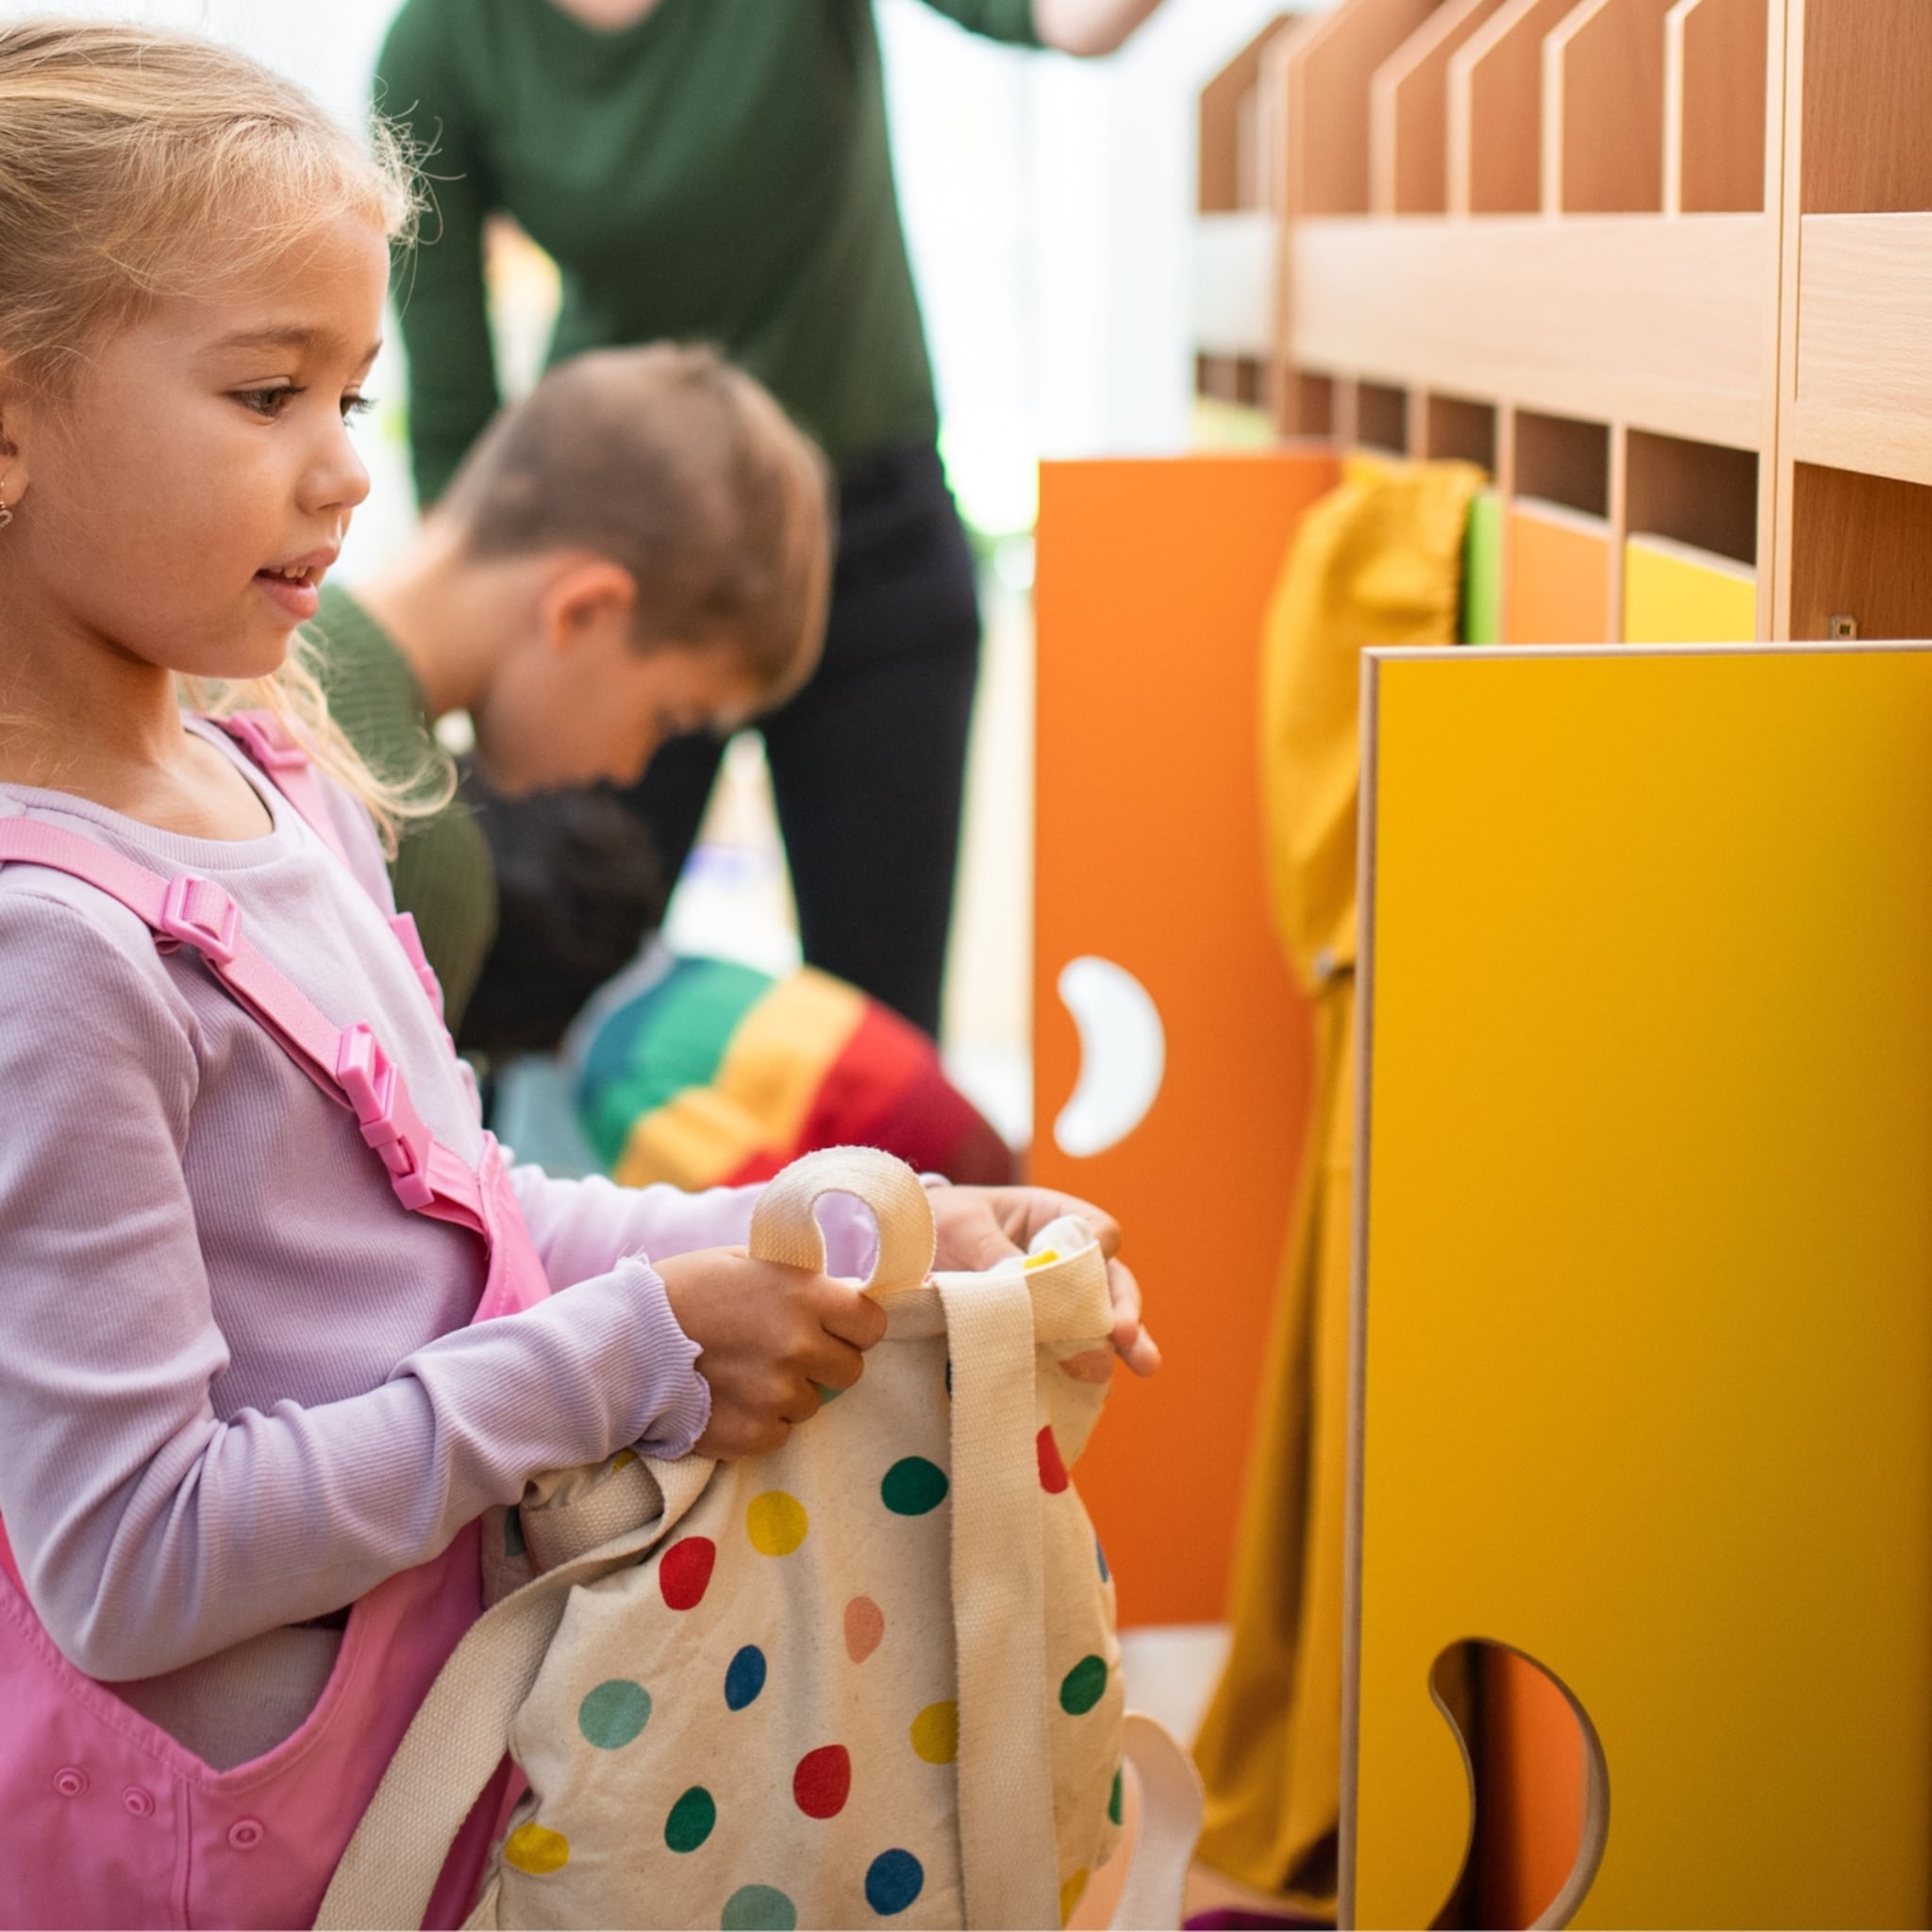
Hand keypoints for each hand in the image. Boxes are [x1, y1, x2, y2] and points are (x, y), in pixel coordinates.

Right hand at [659, 1247, 886, 1458]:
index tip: (836, 1327)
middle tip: (786, 1352)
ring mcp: (777, 1394)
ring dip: (788, 1392)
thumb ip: (799, 1281)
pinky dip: (760, 1421)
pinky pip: (779, 1433)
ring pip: (811, 1404)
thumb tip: (840, 1294)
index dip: (854, 1326)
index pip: (871, 1323)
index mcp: (805, 1296)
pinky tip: (728, 1398)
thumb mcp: (747, 1261)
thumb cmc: (683, 1289)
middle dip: (824, 1362)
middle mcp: (800, 1346)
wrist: (621, 1340)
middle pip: (850, 1369)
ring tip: (744, 1373)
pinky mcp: (753, 1434)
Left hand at [927, 1186, 1159, 1376]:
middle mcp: (1067, 1258)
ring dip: (1122, 1343)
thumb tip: (1020, 1285)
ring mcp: (1059, 1299)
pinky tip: (1096, 1386)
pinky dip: (1083, 1366)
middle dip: (1124, 1308)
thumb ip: (994, 1253)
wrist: (910, 1250)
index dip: (1099, 1249)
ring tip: (1144, 1364)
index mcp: (1053, 1217)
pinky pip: (1069, 1348)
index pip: (1096, 1230)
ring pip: (1101, 1319)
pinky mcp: (1041, 1333)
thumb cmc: (942, 1223)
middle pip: (1112, 1279)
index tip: (1092, 1266)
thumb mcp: (963, 1227)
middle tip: (1126, 1335)